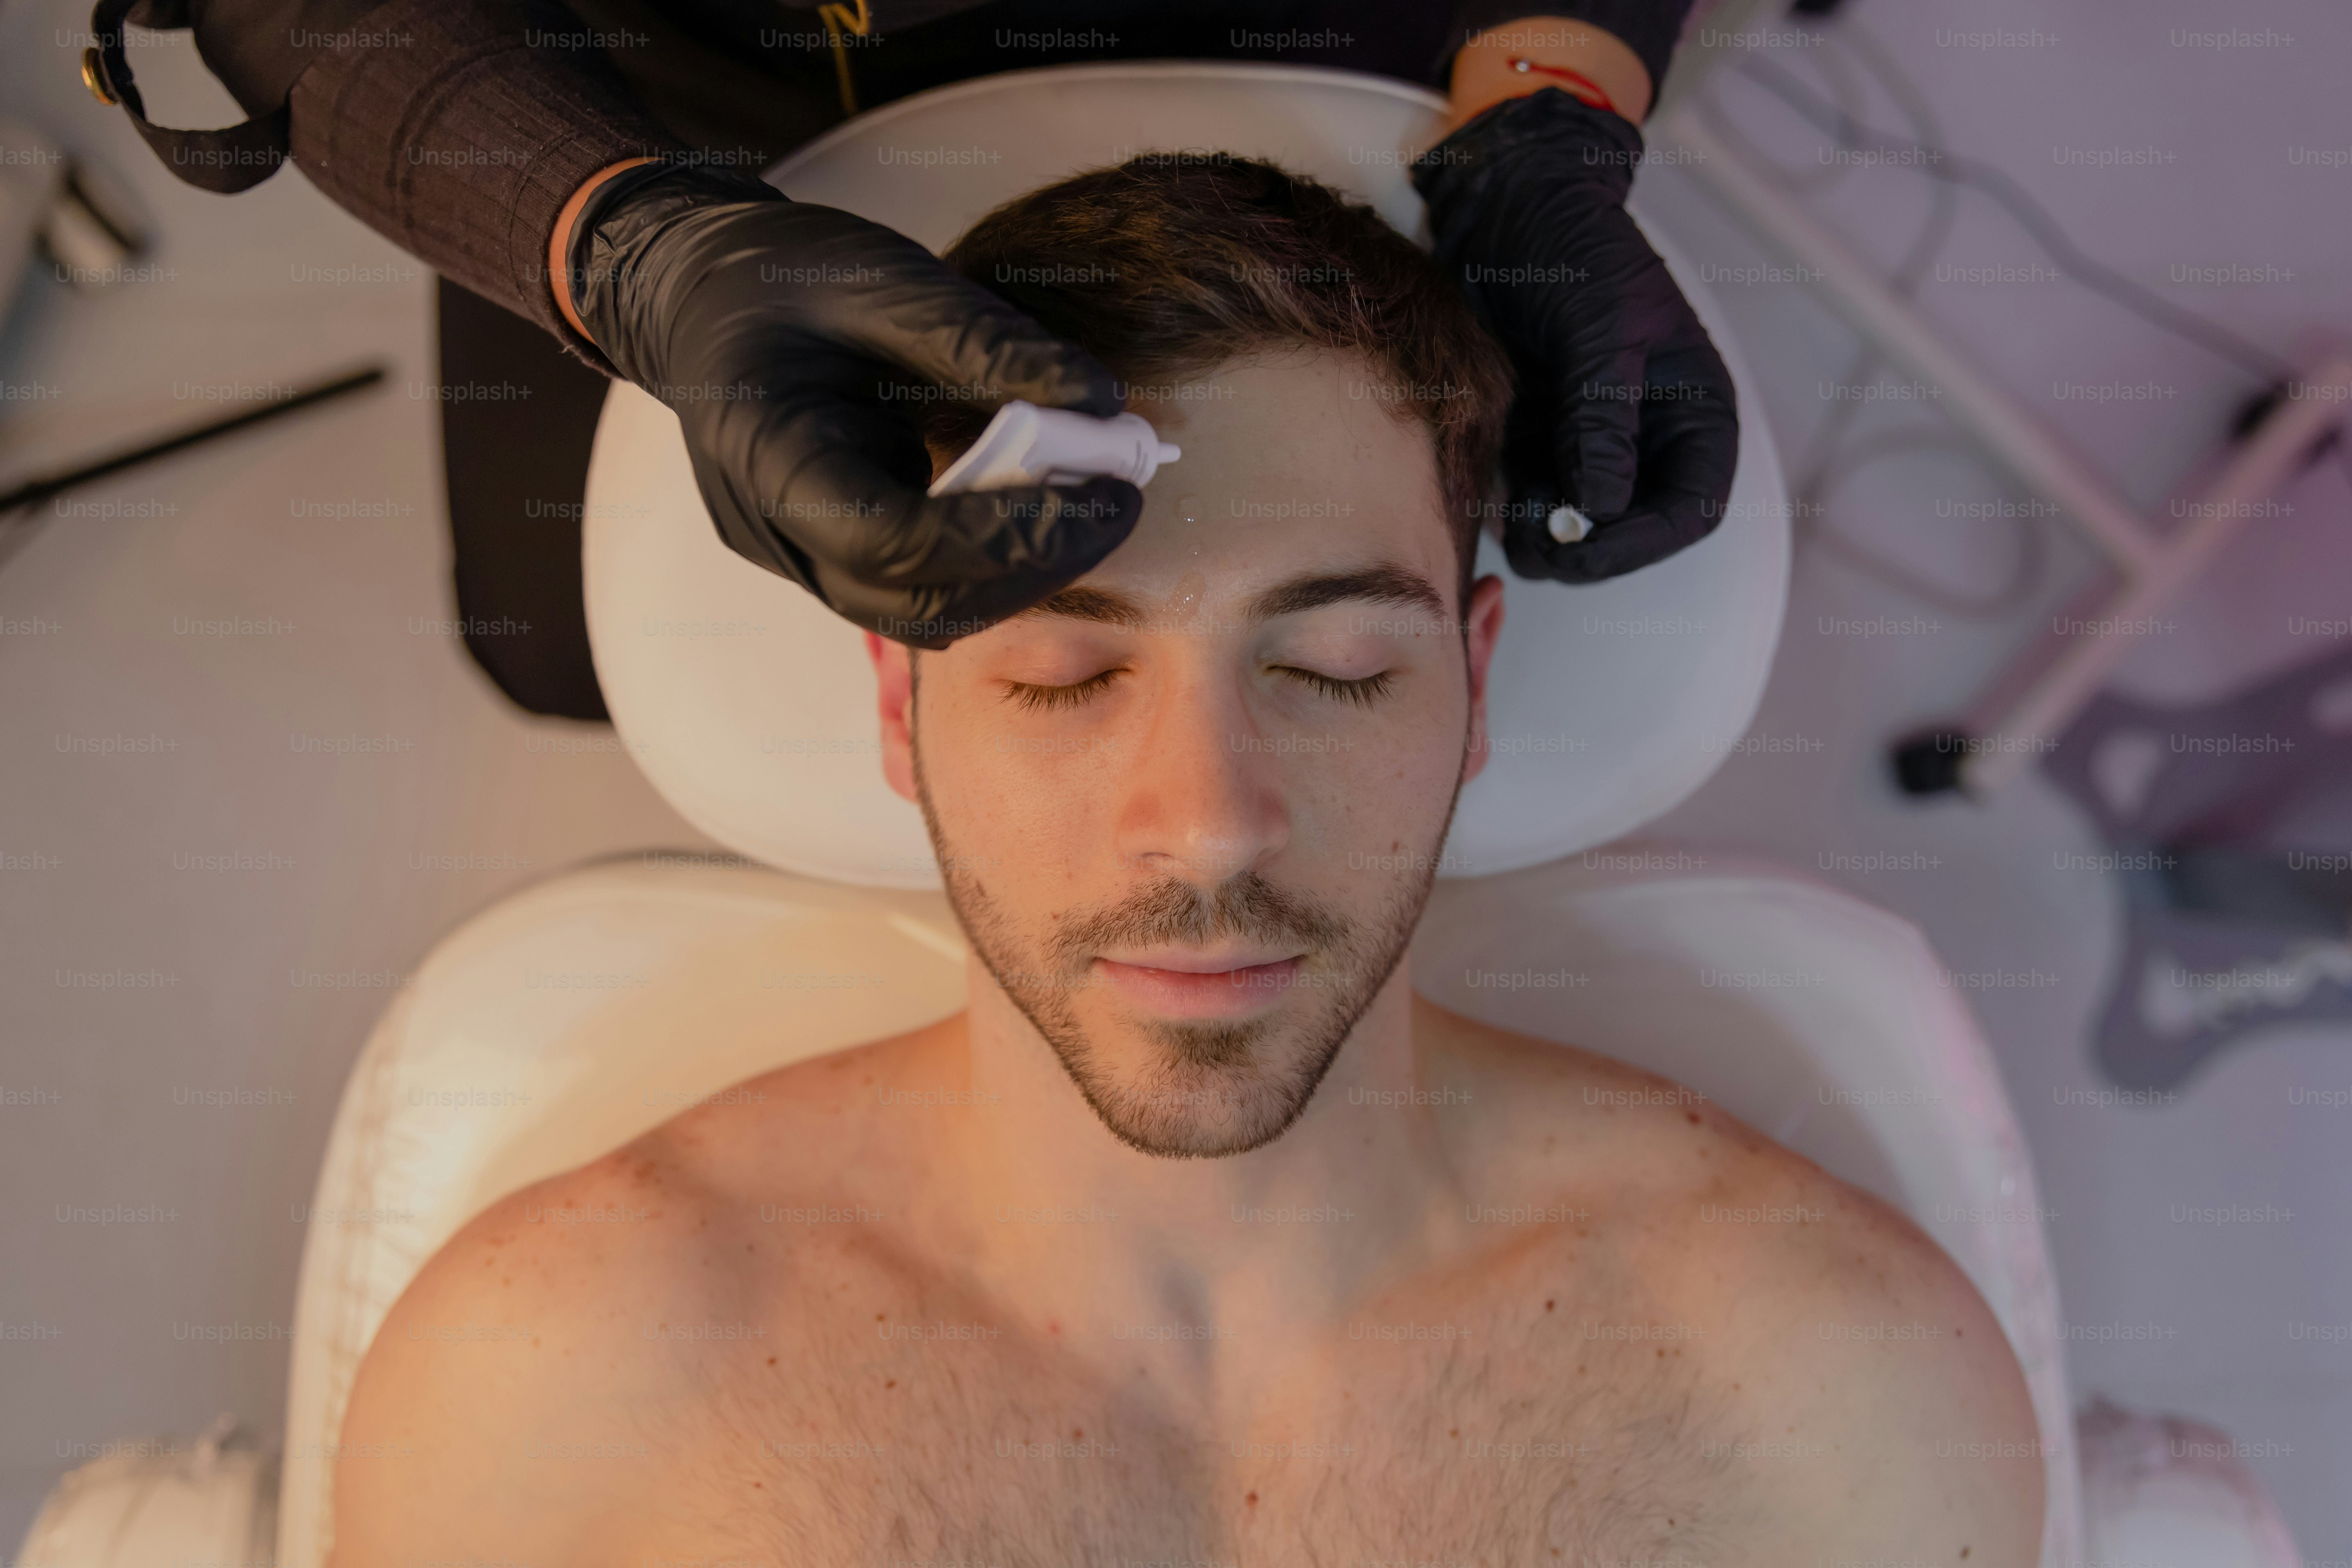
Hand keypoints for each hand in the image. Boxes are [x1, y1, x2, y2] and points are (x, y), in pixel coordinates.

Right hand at [563, 163, 1140, 646]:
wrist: (697, 296)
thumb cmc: (777, 274)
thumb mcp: (879, 276)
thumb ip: (985, 341)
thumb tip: (1101, 400)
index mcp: (765, 455)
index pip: (895, 541)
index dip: (1009, 533)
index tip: (1104, 494)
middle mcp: (774, 532)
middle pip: (917, 601)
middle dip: (1031, 565)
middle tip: (1119, 502)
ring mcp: (797, 555)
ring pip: (923, 610)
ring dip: (1016, 571)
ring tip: (1089, 503)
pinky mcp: (828, 554)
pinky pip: (917, 583)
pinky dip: (987, 555)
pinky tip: (1038, 505)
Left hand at [1412, 88, 1738, 582]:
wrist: (1506, 204)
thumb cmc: (1573, 246)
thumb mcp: (1599, 327)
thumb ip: (1603, 417)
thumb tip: (1599, 507)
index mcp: (1693, 411)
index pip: (1690, 509)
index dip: (1643, 543)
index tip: (1584, 546)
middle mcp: (1648, 437)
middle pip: (1632, 530)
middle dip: (1586, 548)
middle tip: (1533, 546)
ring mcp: (1592, 442)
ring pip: (1577, 525)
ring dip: (1542, 536)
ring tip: (1509, 516)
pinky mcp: (1541, 439)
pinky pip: (1533, 497)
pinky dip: (1513, 509)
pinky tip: (1491, 493)